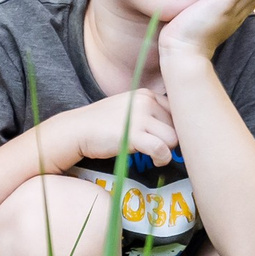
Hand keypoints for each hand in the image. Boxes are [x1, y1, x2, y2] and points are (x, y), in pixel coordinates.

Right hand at [45, 88, 177, 170]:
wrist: (76, 130)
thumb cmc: (102, 123)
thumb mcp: (128, 108)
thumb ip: (150, 111)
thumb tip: (177, 127)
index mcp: (146, 94)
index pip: (178, 110)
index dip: (175, 126)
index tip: (165, 136)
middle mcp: (145, 102)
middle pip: (178, 126)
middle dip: (170, 139)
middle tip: (158, 147)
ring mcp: (140, 117)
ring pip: (173, 138)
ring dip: (167, 150)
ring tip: (155, 154)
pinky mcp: (134, 135)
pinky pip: (162, 149)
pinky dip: (162, 158)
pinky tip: (155, 161)